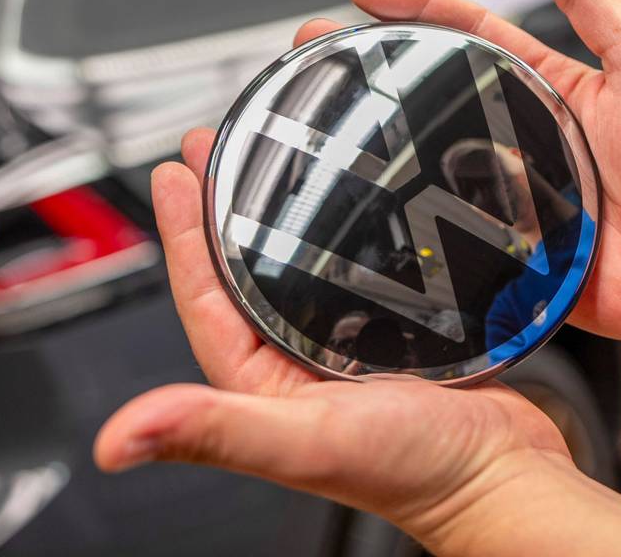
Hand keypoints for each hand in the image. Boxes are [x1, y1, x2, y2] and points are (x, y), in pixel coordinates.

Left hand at [93, 67, 573, 549]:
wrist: (504, 475)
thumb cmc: (414, 473)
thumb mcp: (307, 438)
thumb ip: (217, 429)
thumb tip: (116, 440)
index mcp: (262, 382)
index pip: (204, 294)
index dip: (182, 230)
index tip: (173, 172)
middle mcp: (300, 360)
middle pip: (248, 268)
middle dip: (227, 205)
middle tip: (218, 144)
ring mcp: (353, 345)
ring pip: (305, 266)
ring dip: (289, 213)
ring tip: (281, 159)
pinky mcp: (405, 333)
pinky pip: (366, 272)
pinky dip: (356, 235)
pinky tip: (366, 204)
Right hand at [346, 0, 620, 344]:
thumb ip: (600, 3)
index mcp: (548, 87)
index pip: (469, 32)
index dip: (417, 6)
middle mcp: (521, 136)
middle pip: (432, 95)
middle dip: (370, 68)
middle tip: (315, 50)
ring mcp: (510, 193)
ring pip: (428, 162)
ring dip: (375, 141)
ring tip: (319, 114)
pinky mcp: (506, 249)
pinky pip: (449, 232)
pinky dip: (412, 218)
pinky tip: (369, 203)